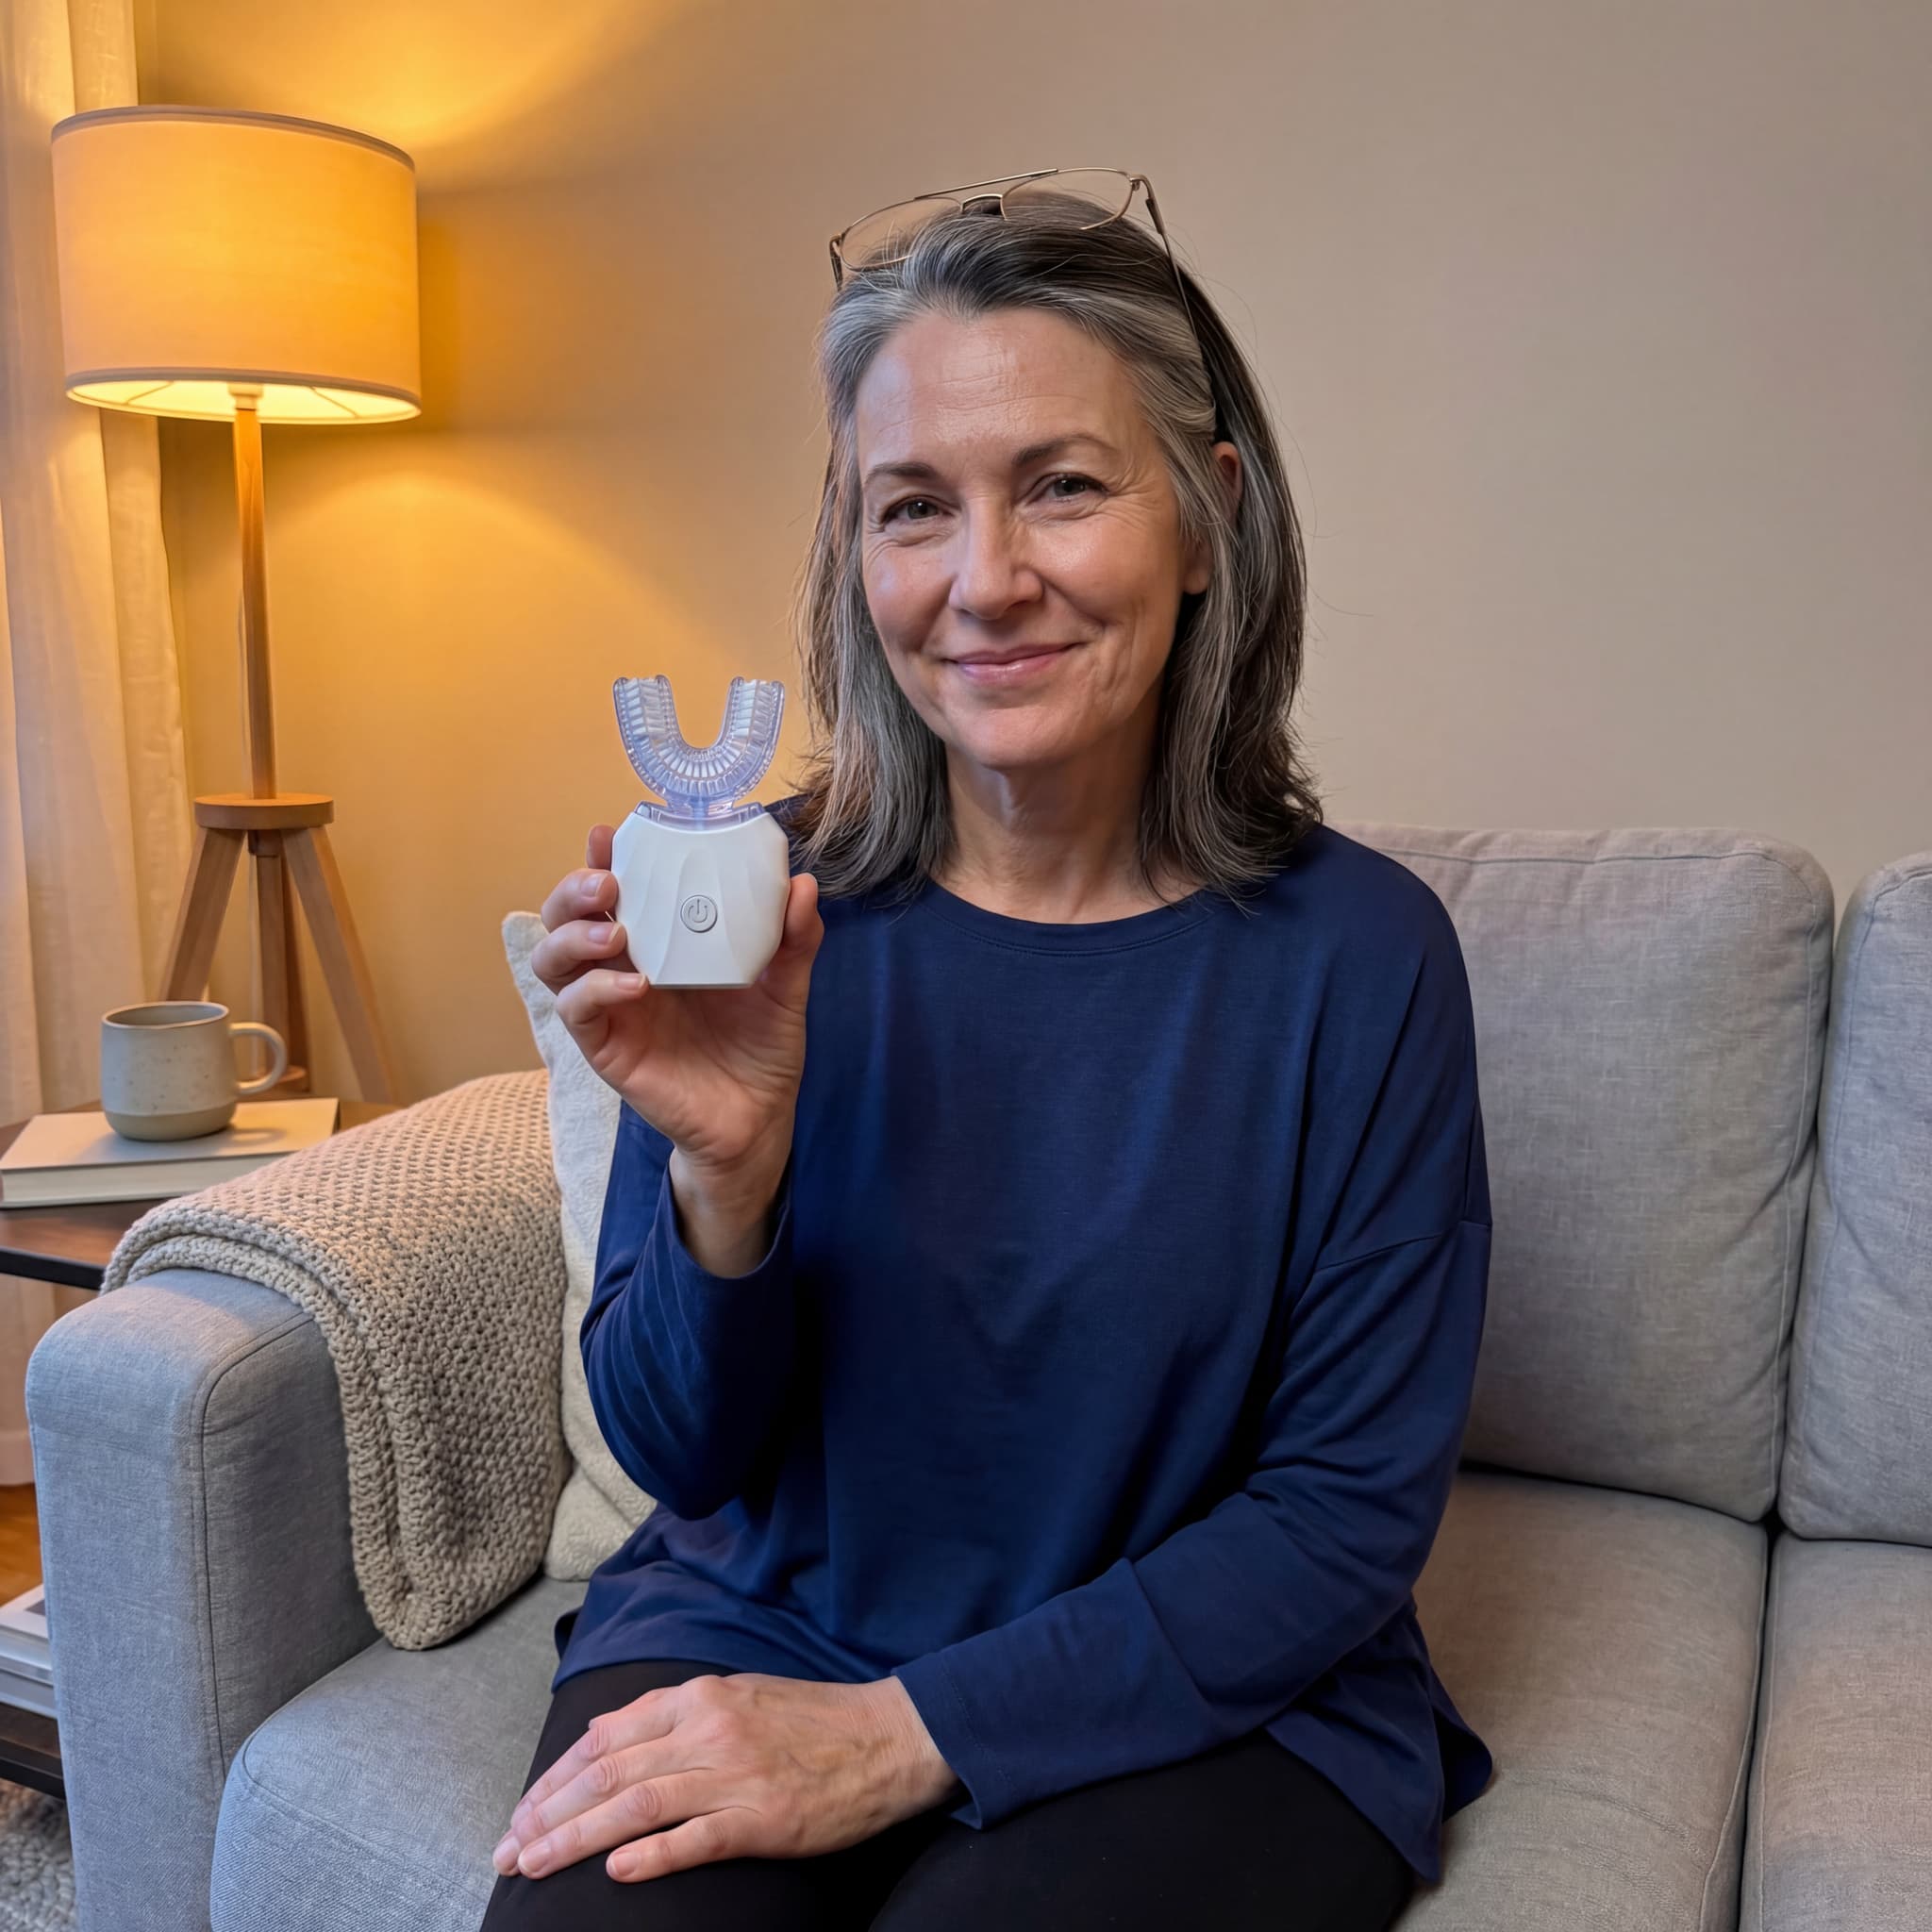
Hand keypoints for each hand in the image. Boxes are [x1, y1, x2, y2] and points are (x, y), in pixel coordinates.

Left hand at [490, 1672, 963, 1884]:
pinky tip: (614, 1873)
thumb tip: (608, 1734)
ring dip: (576, 1839)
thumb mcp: (740, 1694)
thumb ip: (676, 1713)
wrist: (889, 1736)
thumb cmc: (814, 1719)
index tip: (522, 1809)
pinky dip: (649, 1855)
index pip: (607, 1735)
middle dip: (549, 1814)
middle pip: (609, 1773)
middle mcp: (709, 1729)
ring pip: (636, 1806)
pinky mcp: (762, 1818)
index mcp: (701, 1695)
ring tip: (535, 1865)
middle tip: (509, 1849)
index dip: (557, 1776)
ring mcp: (735, 1774)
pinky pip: (694, 1839)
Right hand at [534, 823, 823, 1192]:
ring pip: (553, 961)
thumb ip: (793, 938)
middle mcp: (623, 969)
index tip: (609, 833)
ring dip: (573, 936)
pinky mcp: (607, 1048)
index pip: (614, 892)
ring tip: (616, 933)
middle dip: (573, 890)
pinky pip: (577, 1011)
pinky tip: (636, 986)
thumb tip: (801, 885)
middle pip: (564, 917)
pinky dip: (596, 991)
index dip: (601, 859)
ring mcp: (610, 1008)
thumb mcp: (785, 986)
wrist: (760, 1118)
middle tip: (606, 882)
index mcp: (659, 943)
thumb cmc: (761, 1047)